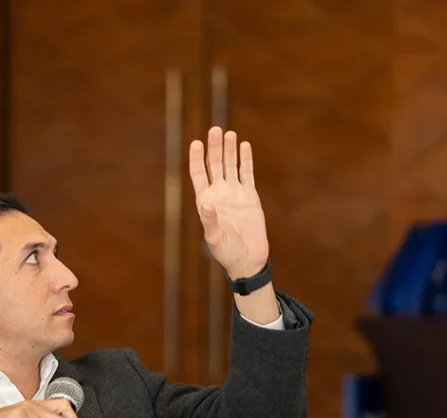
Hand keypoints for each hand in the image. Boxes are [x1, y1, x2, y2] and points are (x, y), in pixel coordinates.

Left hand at [189, 127, 268, 278]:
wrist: (248, 258)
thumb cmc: (226, 252)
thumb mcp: (214, 238)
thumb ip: (209, 221)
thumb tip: (205, 203)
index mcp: (206, 201)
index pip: (198, 174)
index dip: (196, 159)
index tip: (196, 143)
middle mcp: (219, 193)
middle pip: (215, 165)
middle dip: (214, 148)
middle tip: (215, 130)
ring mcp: (235, 193)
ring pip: (231, 165)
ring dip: (230, 150)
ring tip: (229, 133)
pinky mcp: (250, 196)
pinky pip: (247, 173)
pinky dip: (246, 160)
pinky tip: (245, 146)